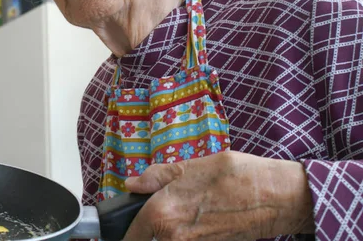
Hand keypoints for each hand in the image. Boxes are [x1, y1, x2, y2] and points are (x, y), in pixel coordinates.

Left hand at [123, 151, 313, 240]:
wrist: (276, 197)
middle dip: (150, 228)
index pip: (130, 235)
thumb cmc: (235, 176)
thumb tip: (132, 184)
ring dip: (170, 231)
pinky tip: (204, 217)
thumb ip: (157, 177)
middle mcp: (173, 236)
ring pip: (169, 240)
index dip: (125, 232)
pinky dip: (187, 233)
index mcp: (162, 213)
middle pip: (149, 239)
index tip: (124, 228)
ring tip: (191, 208)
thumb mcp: (190, 166)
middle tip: (165, 210)